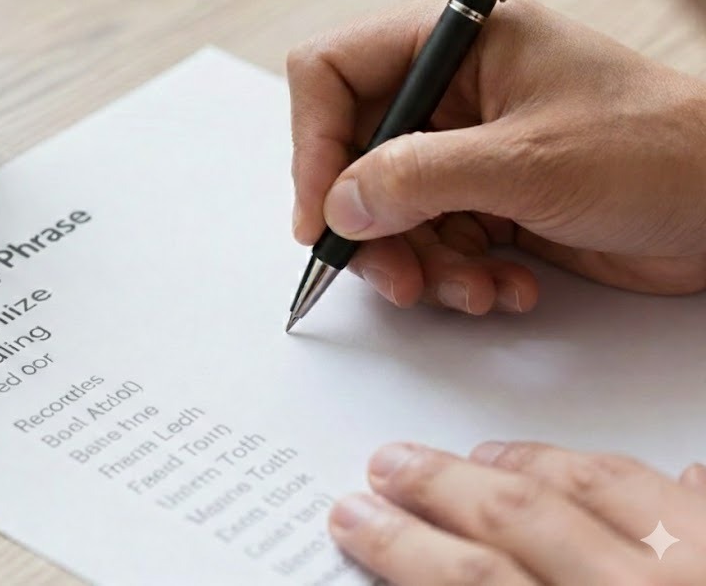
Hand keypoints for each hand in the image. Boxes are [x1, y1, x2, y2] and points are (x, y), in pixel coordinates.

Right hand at [288, 0, 705, 313]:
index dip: (313, 144)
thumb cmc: (660, 150)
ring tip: (473, 290)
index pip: (332, 73)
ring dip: (420, 265)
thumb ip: (419, 178)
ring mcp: (466, 150)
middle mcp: (451, 94)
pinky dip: (457, 276)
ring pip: (388, 213)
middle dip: (372, 228)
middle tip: (396, 278)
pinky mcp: (485, 200)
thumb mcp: (529, 162)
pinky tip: (507, 286)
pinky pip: (431, 243)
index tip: (320, 215)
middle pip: (352, 158)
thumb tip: (338, 204)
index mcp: (455, 43)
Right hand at [330, 442, 705, 583]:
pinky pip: (696, 490)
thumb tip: (470, 583)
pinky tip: (625, 468)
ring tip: (477, 455)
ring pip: (602, 484)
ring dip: (526, 463)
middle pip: (520, 519)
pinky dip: (654, 476)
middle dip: (439, 487)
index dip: (401, 547)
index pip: (475, 583)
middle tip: (390, 463)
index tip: (356, 517)